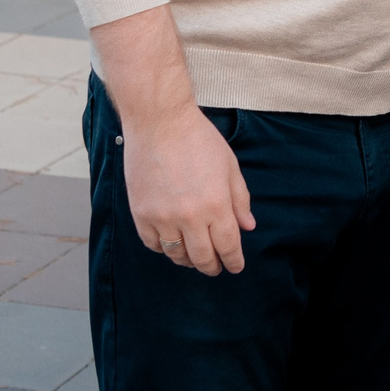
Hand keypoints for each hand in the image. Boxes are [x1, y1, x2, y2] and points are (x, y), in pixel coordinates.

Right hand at [122, 101, 255, 276]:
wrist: (159, 122)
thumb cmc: (198, 139)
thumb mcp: (229, 166)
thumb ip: (239, 200)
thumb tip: (248, 226)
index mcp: (216, 204)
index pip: (228, 246)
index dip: (233, 261)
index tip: (235, 266)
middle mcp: (189, 216)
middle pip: (202, 257)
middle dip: (212, 266)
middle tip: (215, 267)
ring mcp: (162, 217)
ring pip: (176, 254)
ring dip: (187, 260)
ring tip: (193, 257)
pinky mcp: (141, 214)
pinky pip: (153, 244)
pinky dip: (164, 248)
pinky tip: (171, 243)